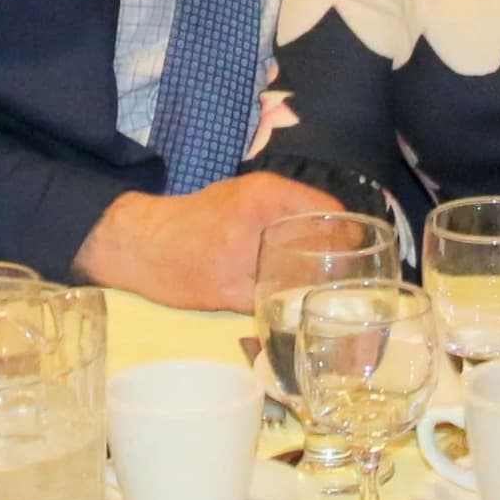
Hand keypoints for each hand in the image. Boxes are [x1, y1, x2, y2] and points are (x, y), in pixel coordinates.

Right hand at [74, 174, 345, 313]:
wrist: (143, 243)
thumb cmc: (195, 216)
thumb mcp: (239, 192)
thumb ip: (280, 203)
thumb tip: (331, 223)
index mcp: (260, 192)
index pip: (325, 210)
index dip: (348, 229)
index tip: (356, 243)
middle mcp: (254, 222)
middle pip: (320, 246)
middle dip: (341, 262)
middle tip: (349, 273)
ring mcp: (240, 259)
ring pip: (299, 278)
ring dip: (319, 288)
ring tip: (329, 293)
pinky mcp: (227, 292)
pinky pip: (273, 302)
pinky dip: (289, 306)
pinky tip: (296, 307)